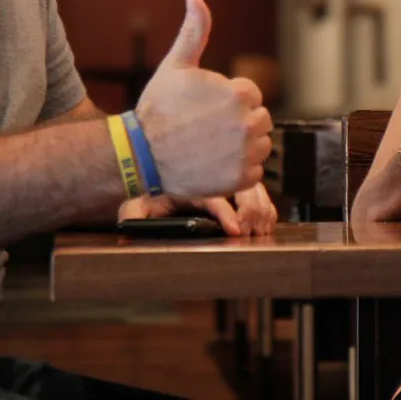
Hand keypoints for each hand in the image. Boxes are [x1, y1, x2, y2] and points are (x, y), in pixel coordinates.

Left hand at [117, 183, 277, 235]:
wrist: (143, 169)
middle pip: (242, 186)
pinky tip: (266, 222)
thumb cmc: (140, 192)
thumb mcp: (133, 204)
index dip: (228, 213)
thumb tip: (133, 227)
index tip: (236, 229)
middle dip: (252, 210)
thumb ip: (134, 215)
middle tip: (252, 232)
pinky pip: (255, 191)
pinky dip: (265, 206)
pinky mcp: (230, 187)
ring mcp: (221, 180)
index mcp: (189, 181)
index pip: (215, 196)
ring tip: (262, 229)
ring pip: (253, 187)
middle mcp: (209, 178)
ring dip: (261, 208)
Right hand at [135, 0, 273, 198]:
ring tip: (211, 147)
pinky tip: (214, 164)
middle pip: (260, 121)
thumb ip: (194, 32)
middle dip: (239, 123)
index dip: (230, 101)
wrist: (140, 154)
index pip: (252, 96)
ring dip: (242, 147)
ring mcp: (245, 154)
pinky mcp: (240, 180)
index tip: (208, 110)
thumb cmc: (158, 109)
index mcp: (239, 94)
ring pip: (260, 146)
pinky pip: (254, 172)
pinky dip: (238, 171)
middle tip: (209, 130)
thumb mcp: (176, 66)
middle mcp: (248, 124)